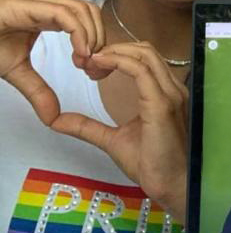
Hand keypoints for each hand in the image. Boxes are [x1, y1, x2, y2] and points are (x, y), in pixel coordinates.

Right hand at [0, 0, 108, 123]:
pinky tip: (80, 55)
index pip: (87, 17)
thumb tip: (53, 118)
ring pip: (84, 10)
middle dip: (100, 40)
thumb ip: (38, 91)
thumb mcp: (16, 72)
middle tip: (92, 69)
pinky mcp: (27, 1)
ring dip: (92, 39)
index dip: (98, 41)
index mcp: (46, 9)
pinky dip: (80, 35)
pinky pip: (67, 15)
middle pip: (91, 11)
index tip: (93, 68)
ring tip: (84, 63)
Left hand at [50, 42, 188, 221]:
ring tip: (91, 63)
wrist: (170, 184)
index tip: (91, 66)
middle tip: (86, 62)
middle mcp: (171, 89)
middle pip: (145, 50)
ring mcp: (169, 94)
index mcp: (163, 94)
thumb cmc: (152, 164)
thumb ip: (88, 127)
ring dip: (114, 52)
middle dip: (113, 48)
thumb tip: (58, 121)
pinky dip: (118, 61)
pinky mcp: (162, 104)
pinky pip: (140, 70)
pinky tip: (99, 66)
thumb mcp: (112, 140)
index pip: (143, 59)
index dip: (116, 54)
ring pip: (144, 54)